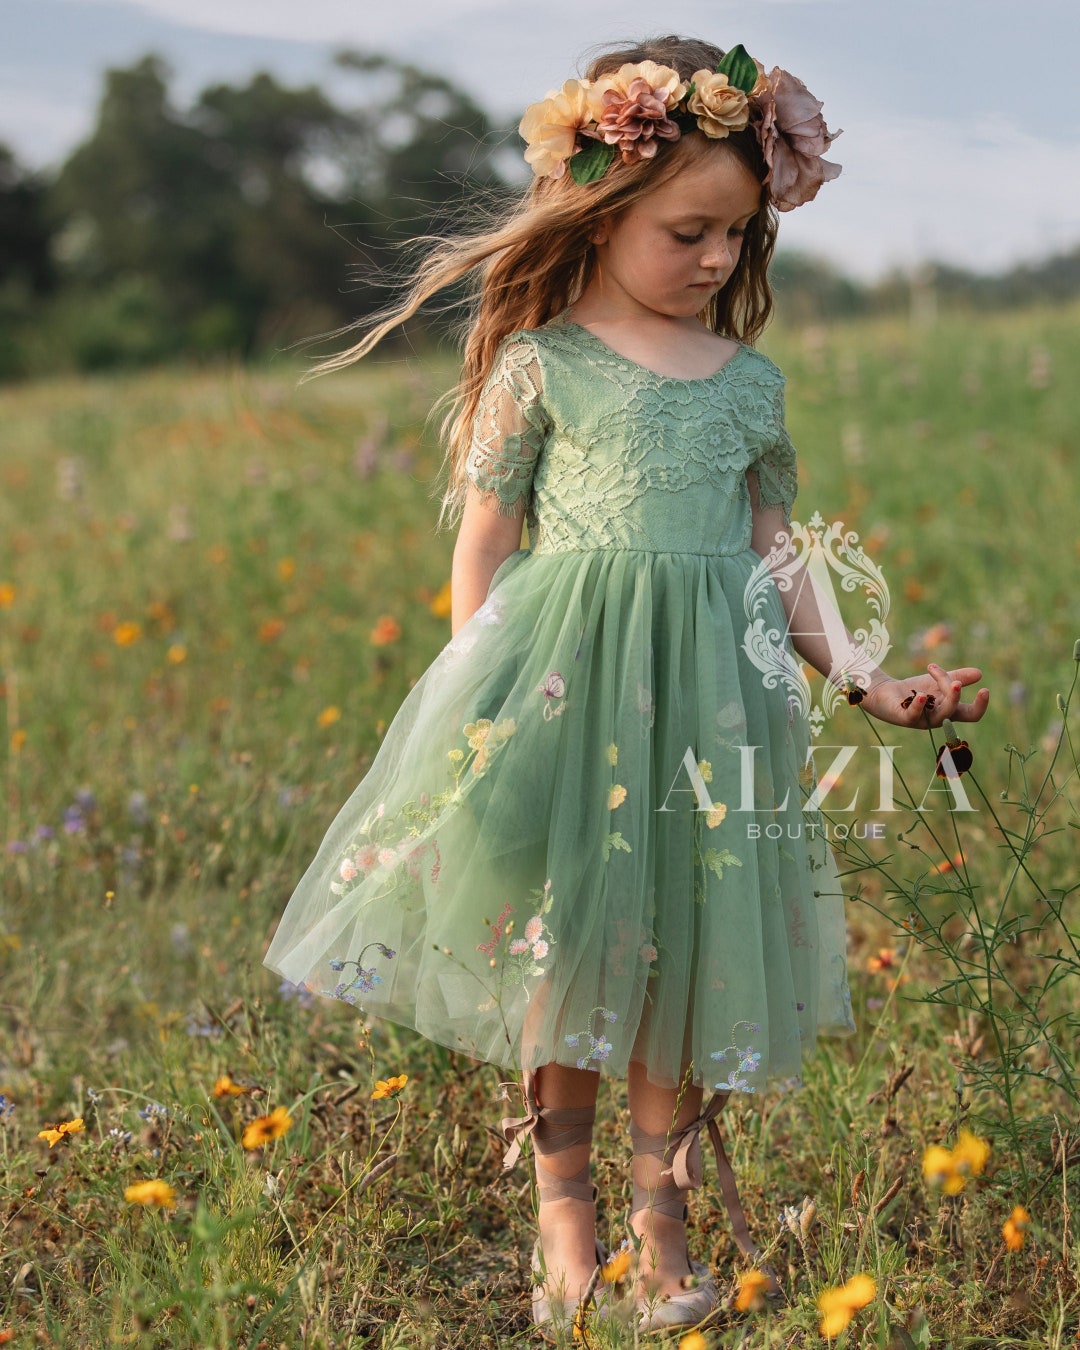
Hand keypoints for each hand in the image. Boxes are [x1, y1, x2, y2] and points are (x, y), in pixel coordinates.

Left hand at [860, 663, 989, 728]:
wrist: (884, 692)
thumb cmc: (914, 690)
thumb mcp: (938, 681)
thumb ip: (958, 677)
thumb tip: (980, 673)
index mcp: (949, 709)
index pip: (971, 714)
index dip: (981, 705)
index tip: (984, 689)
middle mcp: (937, 717)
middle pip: (955, 710)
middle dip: (958, 696)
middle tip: (957, 681)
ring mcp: (922, 719)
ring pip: (941, 714)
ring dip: (948, 698)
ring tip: (953, 683)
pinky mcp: (904, 717)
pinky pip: (914, 715)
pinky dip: (920, 705)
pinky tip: (923, 695)